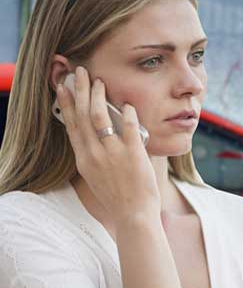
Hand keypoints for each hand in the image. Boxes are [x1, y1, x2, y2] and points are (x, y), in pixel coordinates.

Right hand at [56, 66, 159, 220]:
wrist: (133, 216)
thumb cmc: (118, 198)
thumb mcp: (96, 176)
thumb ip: (94, 156)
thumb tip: (96, 137)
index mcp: (84, 159)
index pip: (71, 125)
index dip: (66, 103)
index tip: (63, 85)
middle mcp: (94, 154)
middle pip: (81, 115)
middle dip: (79, 89)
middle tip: (80, 71)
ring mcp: (112, 154)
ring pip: (100, 116)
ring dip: (98, 95)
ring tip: (100, 81)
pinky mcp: (133, 155)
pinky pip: (129, 128)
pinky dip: (128, 113)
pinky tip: (128, 103)